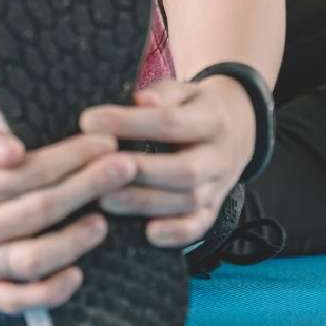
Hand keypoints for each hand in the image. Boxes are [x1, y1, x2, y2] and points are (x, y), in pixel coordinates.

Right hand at [0, 112, 144, 315]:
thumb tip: (15, 152)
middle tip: (126, 168)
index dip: (70, 157)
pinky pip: (14, 301)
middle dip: (87, 187)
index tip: (105, 142)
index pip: (25, 173)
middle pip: (37, 211)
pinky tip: (78, 274)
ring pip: (30, 259)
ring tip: (105, 221)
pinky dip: (48, 294)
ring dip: (74, 242)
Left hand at [79, 75, 256, 248]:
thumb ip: (161, 94)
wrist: (237, 129)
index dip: (129, 123)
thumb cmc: (192, 106)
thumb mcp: (182, 90)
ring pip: (189, 202)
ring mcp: (220, 186)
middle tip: (98, 169)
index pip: (170, 123)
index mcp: (212, 119)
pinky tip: (147, 234)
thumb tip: (141, 100)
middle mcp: (219, 156)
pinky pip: (200, 227)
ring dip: (145, 203)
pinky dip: (176, 234)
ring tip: (105, 199)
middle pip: (184, 170)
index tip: (88, 121)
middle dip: (139, 171)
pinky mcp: (214, 209)